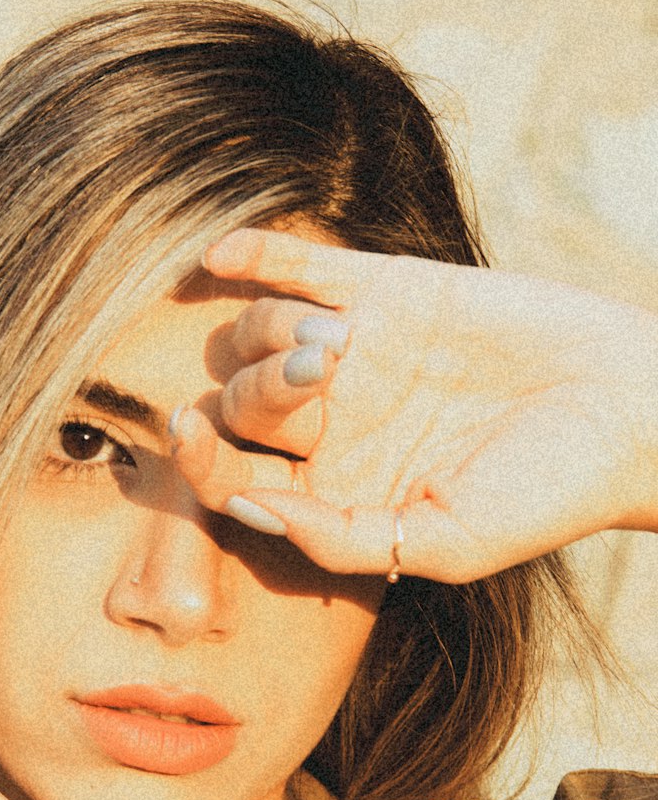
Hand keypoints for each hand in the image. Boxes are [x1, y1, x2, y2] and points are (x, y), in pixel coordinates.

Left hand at [172, 228, 657, 581]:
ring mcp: (357, 353)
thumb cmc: (545, 495)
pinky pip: (300, 266)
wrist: (633, 414)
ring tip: (337, 343)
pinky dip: (254, 256)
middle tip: (325, 379)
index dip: (198, 459)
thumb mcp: (443, 544)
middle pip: (240, 404)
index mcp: (337, 490)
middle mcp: (335, 423)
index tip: (187, 434)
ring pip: (257, 334)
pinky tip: (220, 255)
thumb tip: (250, 507)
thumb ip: (341, 537)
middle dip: (256, 391)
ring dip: (266, 331)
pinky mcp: (390, 289)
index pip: (235, 478)